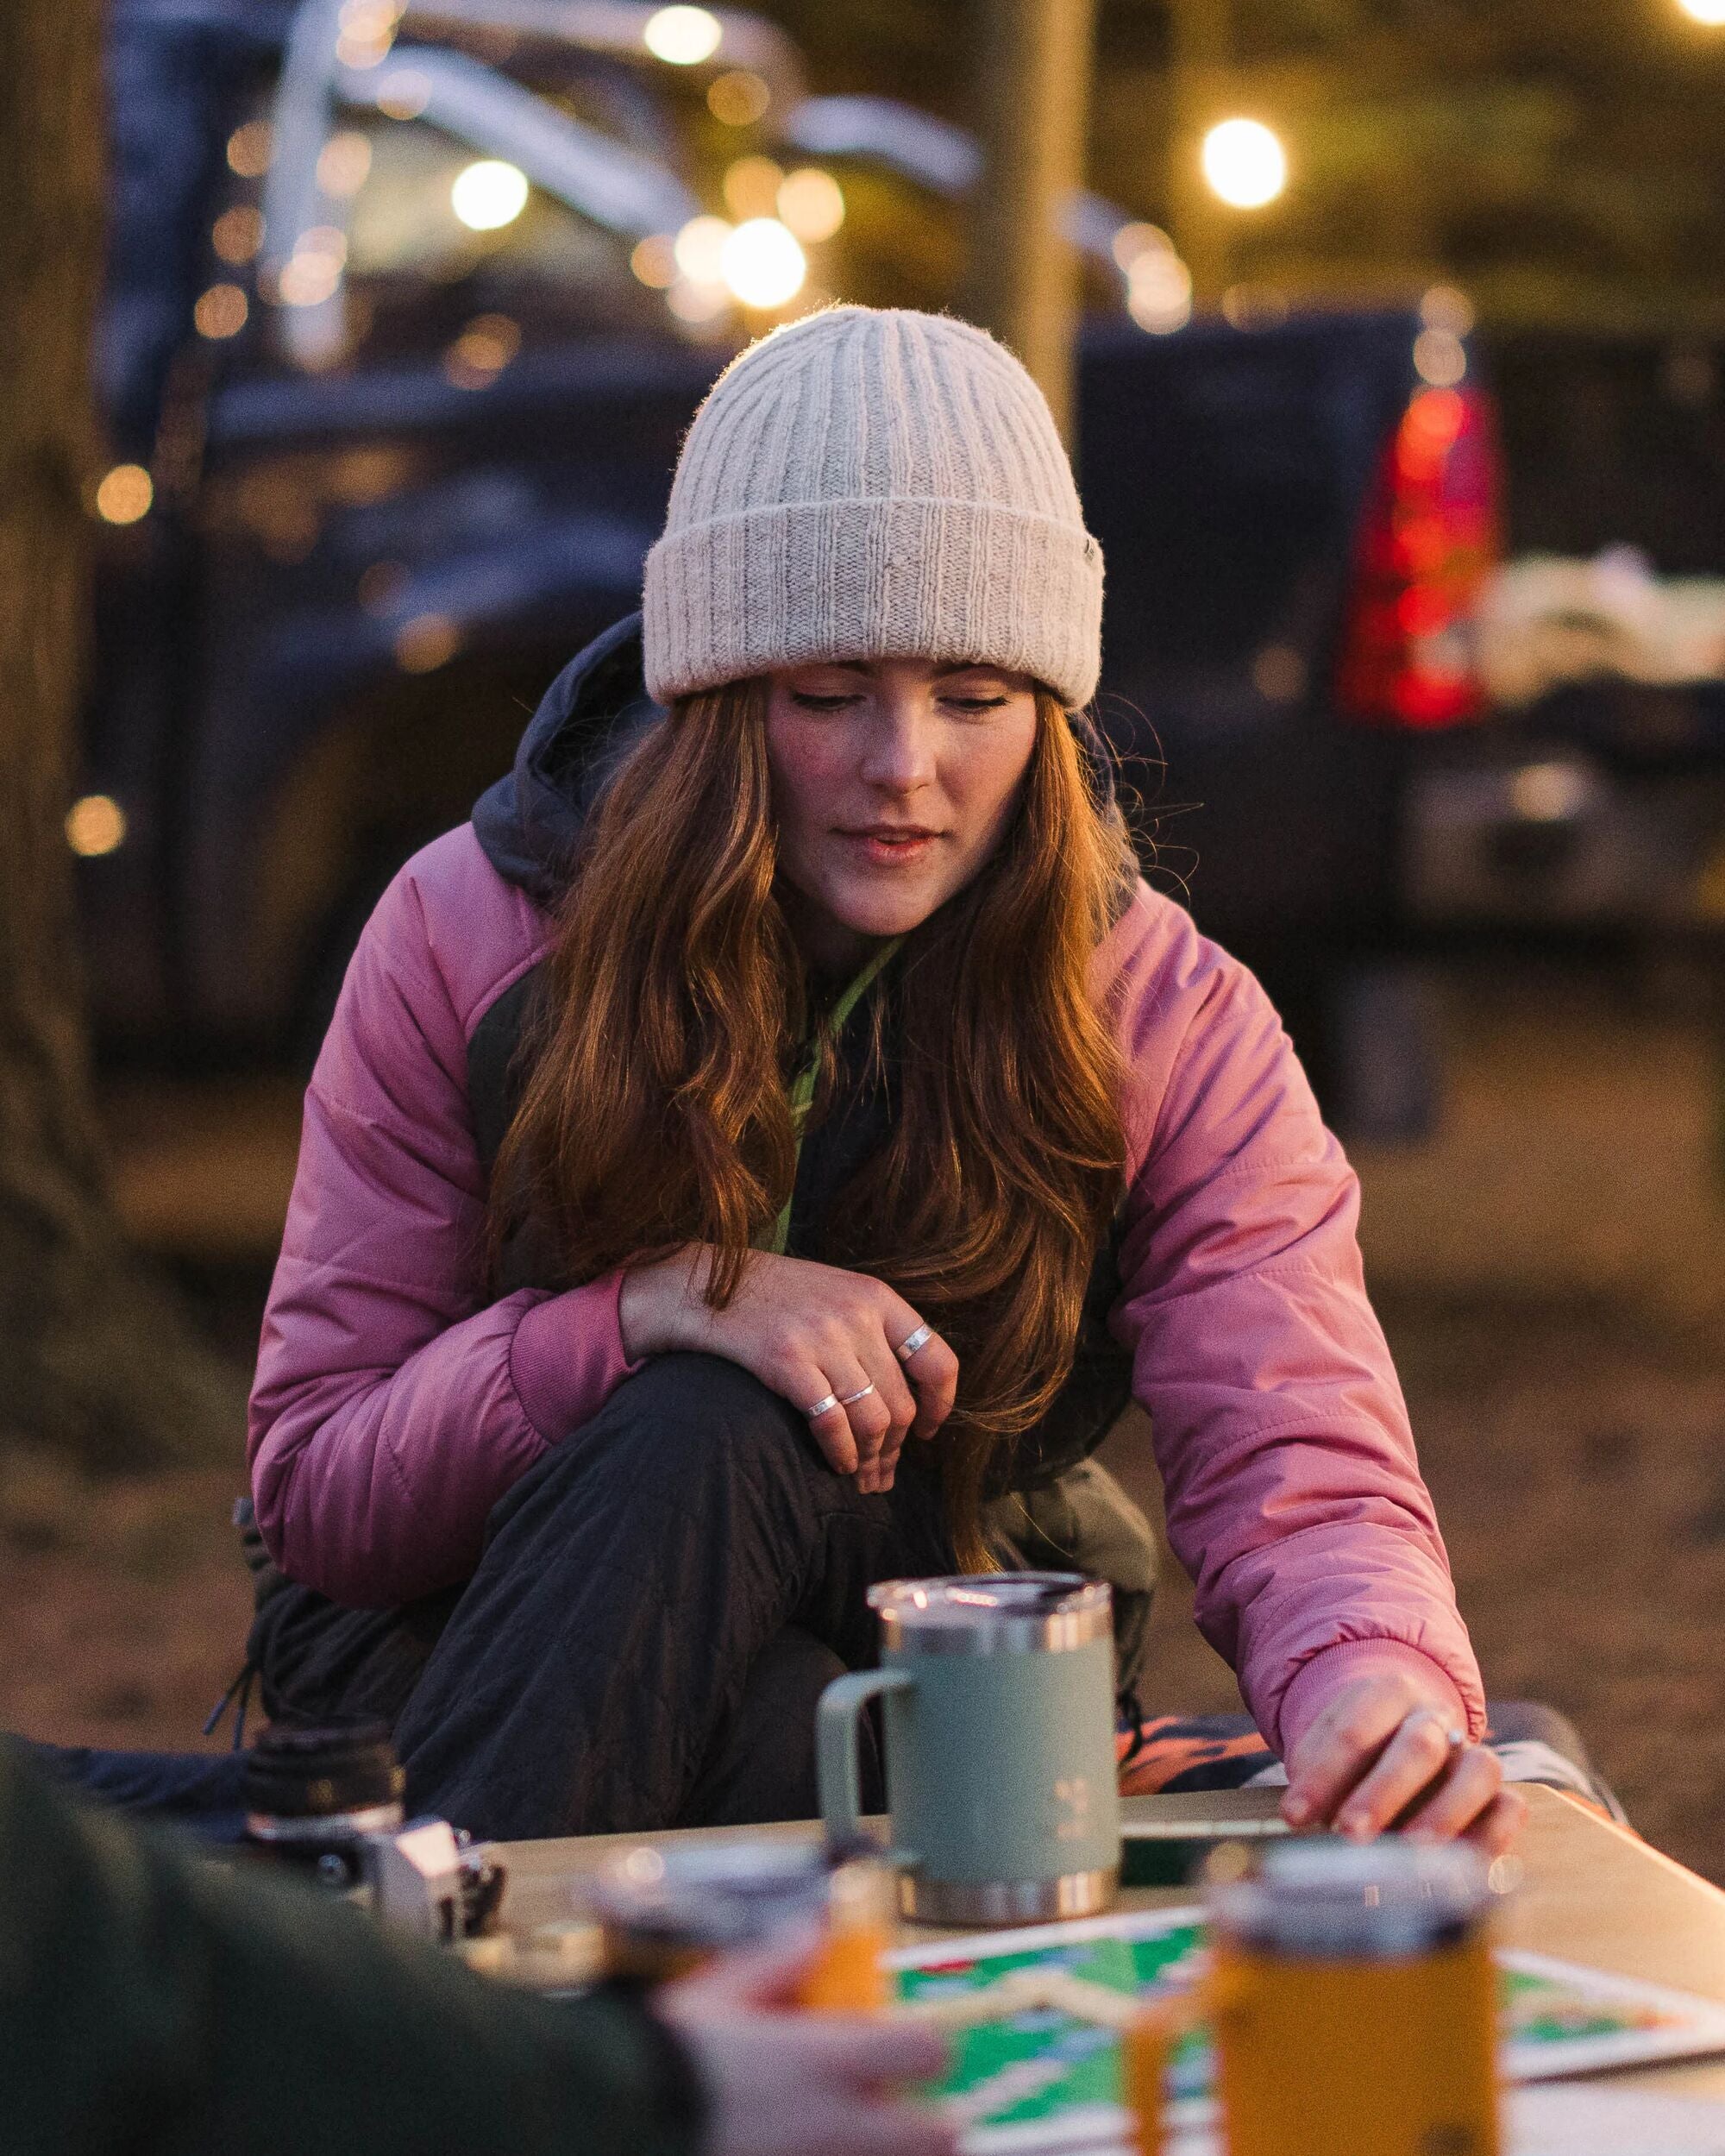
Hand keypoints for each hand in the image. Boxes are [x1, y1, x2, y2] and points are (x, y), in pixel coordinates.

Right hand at [618, 1246, 958, 1493]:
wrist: (701, 1284)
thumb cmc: (769, 1295)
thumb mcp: (832, 1293)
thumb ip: (870, 1329)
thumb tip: (904, 1392)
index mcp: (876, 1297)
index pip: (936, 1359)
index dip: (940, 1404)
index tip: (929, 1429)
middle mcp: (857, 1316)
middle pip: (902, 1403)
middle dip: (896, 1448)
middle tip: (885, 1473)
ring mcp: (822, 1338)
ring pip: (872, 1419)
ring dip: (872, 1459)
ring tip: (862, 1477)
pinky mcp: (787, 1362)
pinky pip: (831, 1423)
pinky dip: (841, 1453)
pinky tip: (838, 1463)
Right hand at [659, 1932, 956, 2155]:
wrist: (616, 2122)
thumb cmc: (666, 2060)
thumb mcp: (717, 1995)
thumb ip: (774, 1964)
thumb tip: (812, 1933)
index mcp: (823, 2058)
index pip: (925, 2050)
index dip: (929, 2044)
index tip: (914, 2041)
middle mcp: (836, 2122)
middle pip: (938, 2136)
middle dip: (937, 2124)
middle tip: (911, 2110)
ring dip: (886, 2147)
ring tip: (858, 2131)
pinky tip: (806, 2146)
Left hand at [1280, 1672, 1525, 1853]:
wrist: (1391, 1753)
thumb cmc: (1350, 1764)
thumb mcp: (1324, 1761)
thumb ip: (1318, 1787)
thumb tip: (1303, 1825)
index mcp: (1387, 1693)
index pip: (1354, 1729)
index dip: (1323, 1774)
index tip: (1294, 1816)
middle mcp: (1436, 1720)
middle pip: (1418, 1746)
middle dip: (1382, 1793)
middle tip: (1350, 1833)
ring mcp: (1473, 1756)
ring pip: (1478, 1771)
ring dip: (1444, 1814)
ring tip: (1410, 1854)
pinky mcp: (1500, 1796)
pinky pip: (1512, 1808)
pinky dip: (1494, 1836)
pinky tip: (1461, 1868)